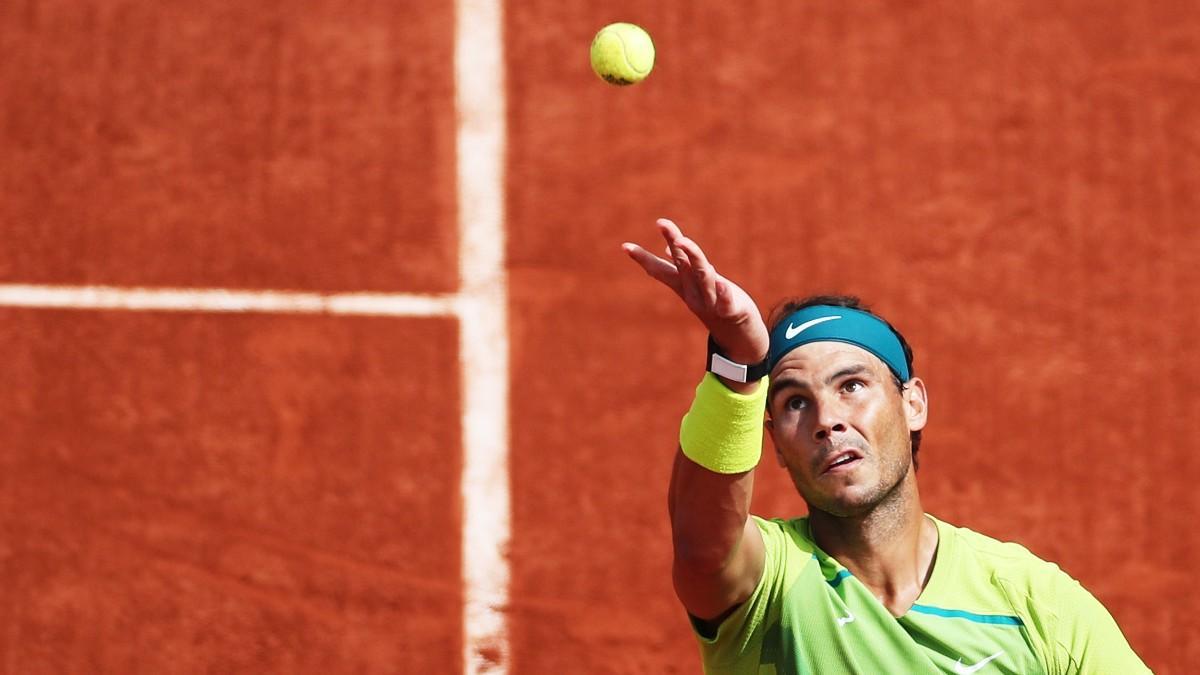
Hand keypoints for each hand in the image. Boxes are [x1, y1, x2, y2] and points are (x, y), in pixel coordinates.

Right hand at [622, 218, 769, 366]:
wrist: (737, 338)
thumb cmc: (716, 305)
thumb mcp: (697, 285)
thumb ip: (682, 267)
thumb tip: (667, 249)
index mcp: (685, 285)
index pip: (662, 269)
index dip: (644, 258)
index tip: (625, 246)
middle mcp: (694, 293)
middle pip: (683, 264)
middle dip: (674, 243)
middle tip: (662, 223)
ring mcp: (711, 302)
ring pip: (703, 277)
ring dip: (695, 259)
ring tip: (684, 241)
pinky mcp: (732, 312)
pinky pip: (727, 303)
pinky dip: (724, 295)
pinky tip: (723, 285)